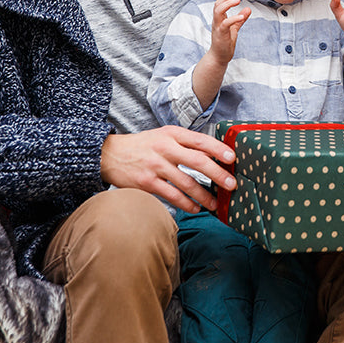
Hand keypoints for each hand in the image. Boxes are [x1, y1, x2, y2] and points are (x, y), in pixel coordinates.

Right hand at [100, 125, 236, 212]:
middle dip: (218, 175)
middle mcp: (165, 148)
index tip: (232, 158)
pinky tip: (195, 208)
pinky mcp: (147, 183)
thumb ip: (186, 144)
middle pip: (198, 161)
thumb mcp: (165, 136)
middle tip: (231, 185)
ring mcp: (156, 166)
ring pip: (187, 183)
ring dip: (204, 196)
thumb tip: (213, 155)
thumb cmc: (144, 145)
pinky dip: (186, 204)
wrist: (110, 154)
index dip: (218, 149)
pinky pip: (172, 196)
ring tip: (215, 203)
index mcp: (173, 134)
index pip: (200, 140)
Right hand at [208, 0, 249, 66]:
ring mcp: (218, 27)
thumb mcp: (234, 28)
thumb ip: (240, 19)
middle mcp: (216, 21)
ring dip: (228, 4)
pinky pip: (225, 24)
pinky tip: (242, 16)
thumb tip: (248, 9)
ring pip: (218, 11)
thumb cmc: (225, 42)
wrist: (220, 56)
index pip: (220, 2)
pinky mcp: (221, 35)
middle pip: (218, 4)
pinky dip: (233, 19)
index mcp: (219, 18)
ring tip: (238, 0)